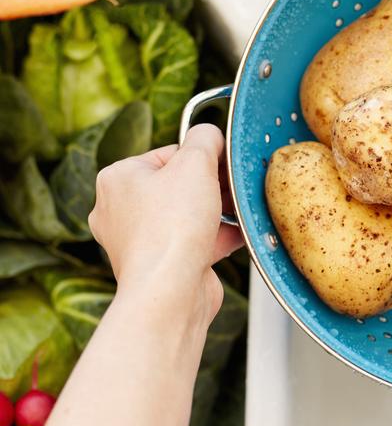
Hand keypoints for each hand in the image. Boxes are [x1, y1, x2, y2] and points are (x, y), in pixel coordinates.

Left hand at [89, 124, 242, 327]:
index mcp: (118, 178)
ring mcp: (138, 240)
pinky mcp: (159, 264)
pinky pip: (193, 241)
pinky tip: (238, 234)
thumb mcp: (196, 163)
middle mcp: (120, 209)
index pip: (169, 153)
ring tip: (237, 213)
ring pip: (187, 215)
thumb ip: (206, 138)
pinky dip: (216, 237)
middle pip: (178, 185)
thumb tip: (210, 134)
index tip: (223, 166)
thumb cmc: (172, 228)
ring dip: (217, 212)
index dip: (202, 158)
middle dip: (212, 187)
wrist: (170, 291)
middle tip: (232, 189)